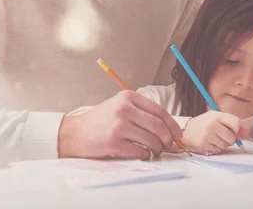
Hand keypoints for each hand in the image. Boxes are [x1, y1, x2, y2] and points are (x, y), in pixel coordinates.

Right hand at [57, 90, 182, 159]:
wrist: (74, 133)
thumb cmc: (100, 122)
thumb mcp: (119, 107)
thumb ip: (140, 112)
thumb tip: (167, 127)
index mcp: (128, 97)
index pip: (159, 111)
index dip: (172, 125)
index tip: (178, 134)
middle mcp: (124, 109)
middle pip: (158, 126)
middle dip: (168, 139)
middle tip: (170, 146)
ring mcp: (118, 125)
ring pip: (151, 140)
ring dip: (158, 149)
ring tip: (156, 151)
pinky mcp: (113, 142)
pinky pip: (139, 151)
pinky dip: (145, 155)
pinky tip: (142, 154)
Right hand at [182, 111, 247, 154]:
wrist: (185, 131)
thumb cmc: (203, 124)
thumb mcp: (216, 118)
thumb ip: (231, 122)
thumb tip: (245, 132)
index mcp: (215, 115)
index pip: (236, 122)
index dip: (238, 129)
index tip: (234, 131)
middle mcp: (211, 124)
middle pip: (232, 137)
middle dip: (230, 139)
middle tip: (222, 136)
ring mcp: (207, 136)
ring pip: (226, 145)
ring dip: (223, 144)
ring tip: (215, 139)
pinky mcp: (204, 145)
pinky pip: (219, 151)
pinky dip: (217, 149)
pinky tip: (210, 143)